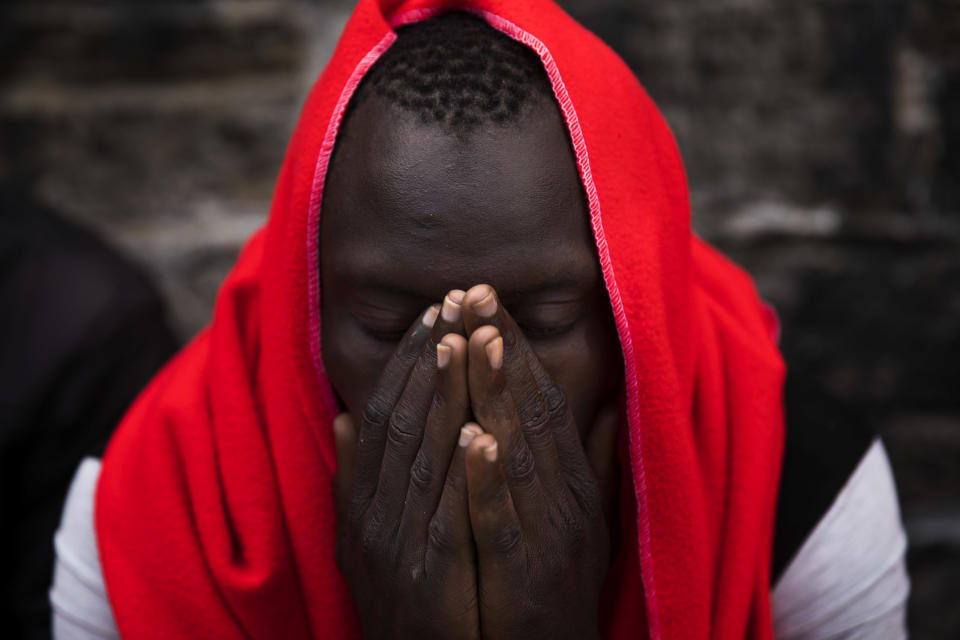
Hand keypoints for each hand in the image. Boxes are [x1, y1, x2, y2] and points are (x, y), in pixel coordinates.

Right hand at [333, 292, 480, 639]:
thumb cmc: (405, 597)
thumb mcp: (368, 535)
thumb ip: (357, 477)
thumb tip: (344, 418)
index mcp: (362, 499)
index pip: (383, 412)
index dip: (408, 359)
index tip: (435, 310)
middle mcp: (372, 515)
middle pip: (399, 421)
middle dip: (427, 358)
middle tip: (453, 300)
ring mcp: (397, 547)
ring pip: (418, 456)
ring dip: (440, 396)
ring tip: (464, 340)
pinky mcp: (429, 580)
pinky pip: (444, 518)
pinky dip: (460, 475)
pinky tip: (478, 433)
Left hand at [459, 285, 619, 638]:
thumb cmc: (556, 588)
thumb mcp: (578, 519)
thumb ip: (583, 461)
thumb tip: (595, 405)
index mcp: (570, 482)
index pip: (543, 401)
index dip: (515, 348)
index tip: (486, 299)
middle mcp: (566, 500)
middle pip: (532, 413)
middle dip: (503, 350)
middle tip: (475, 292)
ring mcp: (549, 538)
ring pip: (520, 455)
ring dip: (499, 396)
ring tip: (478, 341)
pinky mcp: (526, 579)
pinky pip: (505, 523)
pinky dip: (490, 481)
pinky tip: (473, 439)